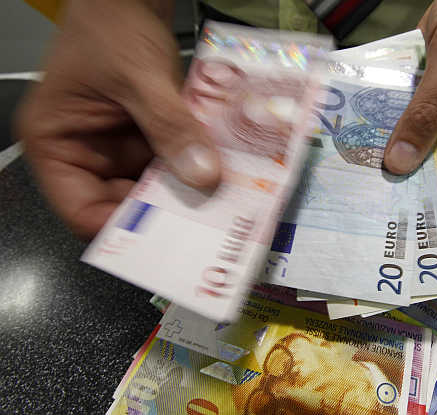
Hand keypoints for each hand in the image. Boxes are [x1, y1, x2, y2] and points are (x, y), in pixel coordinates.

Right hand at [15, 0, 220, 238]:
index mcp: (57, 144)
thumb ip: (170, 127)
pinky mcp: (145, 137)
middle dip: (161, 213)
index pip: (81, 212)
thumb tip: (204, 178)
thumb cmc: (112, 25)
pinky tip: (219, 174)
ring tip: (219, 204)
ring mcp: (118, 147)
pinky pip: (169, 163)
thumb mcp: (138, 77)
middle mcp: (85, 154)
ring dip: (182, 192)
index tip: (168, 237)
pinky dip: (191, 168)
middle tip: (204, 224)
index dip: (122, 230)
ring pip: (151, 188)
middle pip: (121, 205)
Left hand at [383, 0, 436, 173]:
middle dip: (405, 153)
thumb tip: (402, 160)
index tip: (391, 185)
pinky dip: (395, 108)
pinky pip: (415, 106)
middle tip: (367, 168)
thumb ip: (427, 111)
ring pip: (421, 128)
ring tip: (360, 148)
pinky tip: (367, 119)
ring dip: (395, 132)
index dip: (425, 173)